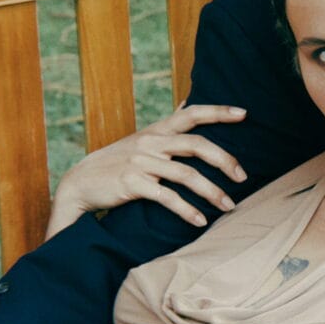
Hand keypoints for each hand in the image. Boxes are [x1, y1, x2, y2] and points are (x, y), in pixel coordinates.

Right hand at [46, 103, 247, 236]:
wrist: (80, 182)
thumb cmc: (117, 161)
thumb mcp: (142, 139)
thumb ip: (168, 126)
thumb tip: (188, 102)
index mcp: (156, 130)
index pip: (191, 113)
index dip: (218, 112)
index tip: (244, 114)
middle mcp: (151, 143)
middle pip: (197, 145)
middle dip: (225, 160)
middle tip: (243, 177)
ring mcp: (141, 163)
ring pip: (186, 175)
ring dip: (212, 192)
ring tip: (229, 206)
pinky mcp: (133, 184)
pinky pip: (167, 197)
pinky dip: (187, 210)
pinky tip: (200, 221)